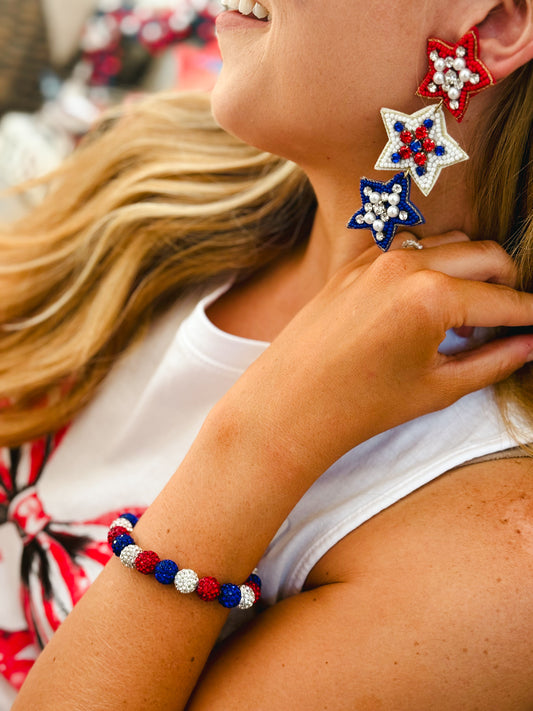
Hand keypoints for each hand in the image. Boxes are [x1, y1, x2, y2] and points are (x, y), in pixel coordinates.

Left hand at [221, 235, 532, 477]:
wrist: (291, 403)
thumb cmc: (361, 405)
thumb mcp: (437, 388)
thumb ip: (493, 362)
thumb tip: (529, 345)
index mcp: (433, 297)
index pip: (505, 300)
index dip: (530, 316)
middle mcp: (408, 264)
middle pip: (488, 255)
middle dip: (509, 284)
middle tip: (508, 322)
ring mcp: (378, 257)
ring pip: (452, 243)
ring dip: (472, 269)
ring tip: (466, 316)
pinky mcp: (357, 261)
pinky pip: (411, 246)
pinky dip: (432, 263)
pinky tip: (426, 301)